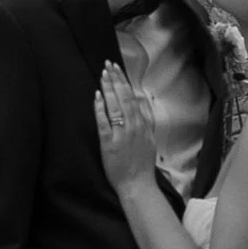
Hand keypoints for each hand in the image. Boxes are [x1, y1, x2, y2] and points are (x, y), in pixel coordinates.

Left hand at [94, 63, 159, 191]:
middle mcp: (134, 126)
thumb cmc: (142, 164)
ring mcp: (122, 134)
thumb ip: (147, 120)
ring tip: (102, 74)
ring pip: (115, 106)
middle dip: (115, 79)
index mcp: (143, 124)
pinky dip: (100, 108)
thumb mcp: (151, 139)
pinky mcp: (109, 144)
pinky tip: (96, 97)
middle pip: (124, 97)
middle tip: (107, 64)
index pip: (132, 96)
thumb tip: (144, 101)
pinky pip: (104, 122)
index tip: (117, 68)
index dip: (124, 81)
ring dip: (108, 89)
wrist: (138, 184)